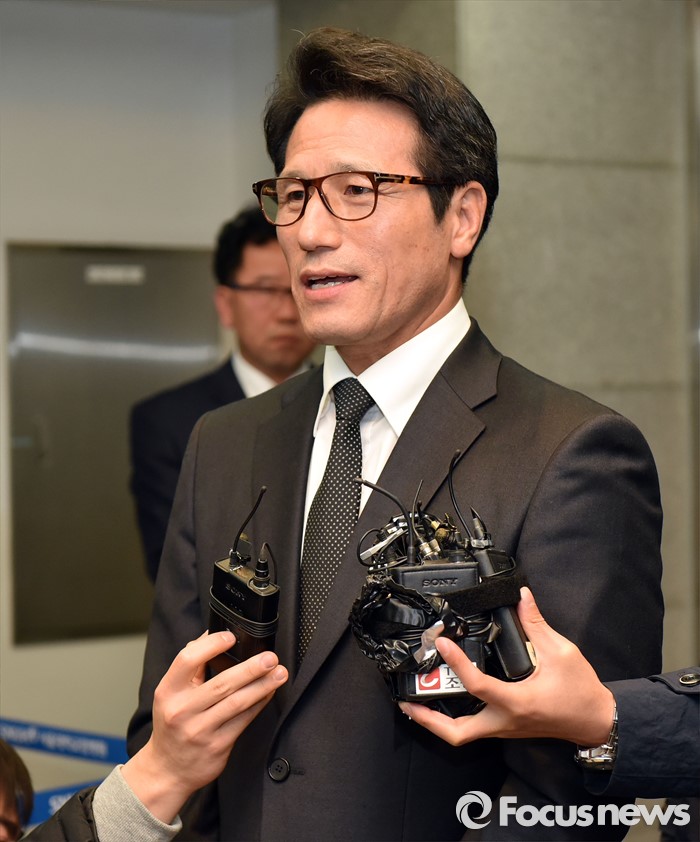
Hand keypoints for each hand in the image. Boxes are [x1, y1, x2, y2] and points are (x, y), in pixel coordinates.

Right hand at [122, 632, 286, 822]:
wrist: (167, 770)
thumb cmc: (172, 724)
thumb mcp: (170, 693)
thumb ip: (190, 666)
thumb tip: (212, 636)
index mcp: (168, 691)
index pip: (187, 660)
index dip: (211, 645)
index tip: (232, 637)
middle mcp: (182, 710)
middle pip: (221, 683)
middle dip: (251, 668)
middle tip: (270, 657)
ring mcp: (200, 730)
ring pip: (237, 703)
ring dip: (262, 685)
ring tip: (279, 673)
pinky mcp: (217, 746)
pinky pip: (244, 720)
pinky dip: (259, 703)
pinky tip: (269, 692)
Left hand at [399, 588, 614, 747]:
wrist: (597, 722)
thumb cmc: (581, 693)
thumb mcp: (561, 652)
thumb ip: (537, 624)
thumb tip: (522, 597)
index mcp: (517, 702)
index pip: (476, 684)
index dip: (455, 662)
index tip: (441, 643)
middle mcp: (505, 720)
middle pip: (456, 733)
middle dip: (428, 719)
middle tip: (406, 700)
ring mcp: (505, 727)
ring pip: (462, 735)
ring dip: (436, 722)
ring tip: (416, 702)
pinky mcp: (508, 727)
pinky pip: (474, 727)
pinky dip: (455, 718)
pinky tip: (446, 701)